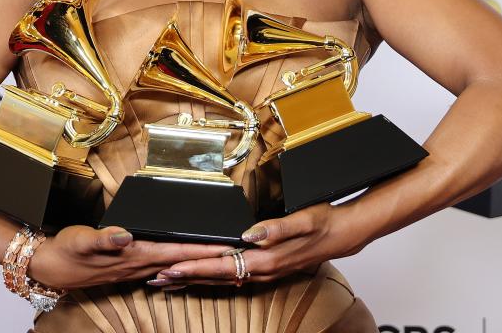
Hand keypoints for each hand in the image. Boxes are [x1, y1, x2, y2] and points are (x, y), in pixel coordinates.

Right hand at [27, 225, 232, 289]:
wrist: (49, 267)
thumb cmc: (66, 251)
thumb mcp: (82, 240)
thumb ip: (104, 238)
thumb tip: (124, 236)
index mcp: (132, 255)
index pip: (176, 251)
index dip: (201, 249)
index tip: (225, 247)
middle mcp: (138, 265)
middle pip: (182, 260)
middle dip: (210, 257)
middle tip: (236, 252)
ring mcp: (134, 269)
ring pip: (174, 265)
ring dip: (197, 262)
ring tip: (220, 258)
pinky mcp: (128, 267)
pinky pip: (161, 268)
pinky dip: (177, 265)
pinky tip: (184, 265)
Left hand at [154, 203, 366, 285]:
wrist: (343, 234)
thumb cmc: (322, 223)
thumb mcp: (302, 220)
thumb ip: (275, 229)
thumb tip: (249, 234)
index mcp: (265, 259)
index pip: (221, 264)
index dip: (194, 266)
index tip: (171, 267)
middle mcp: (262, 270)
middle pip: (216, 276)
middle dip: (186, 277)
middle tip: (157, 278)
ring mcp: (264, 272)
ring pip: (223, 279)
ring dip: (196, 279)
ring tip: (171, 280)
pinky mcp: (267, 268)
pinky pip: (234, 276)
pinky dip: (213, 277)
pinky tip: (204, 277)